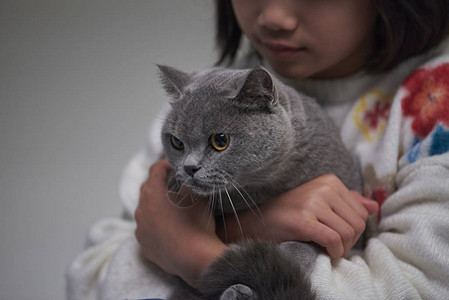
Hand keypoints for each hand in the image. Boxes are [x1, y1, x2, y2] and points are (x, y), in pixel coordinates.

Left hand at [134, 159, 226, 286]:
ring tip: (171, 207)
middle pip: (147, 189)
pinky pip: (147, 228)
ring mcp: (140, 228)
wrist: (195, 258)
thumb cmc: (196, 223)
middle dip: (159, 183)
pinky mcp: (143, 244)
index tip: (174, 164)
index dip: (165, 164)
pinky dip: (155, 224)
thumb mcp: (196, 195)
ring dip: (155, 205)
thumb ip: (187, 180)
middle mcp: (141, 209)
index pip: (156, 170)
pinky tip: (168, 227)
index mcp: (152, 193)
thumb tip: (184, 174)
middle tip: (173, 182)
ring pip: (145, 210)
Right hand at [217, 174, 377, 258]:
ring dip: (341, 248)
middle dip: (350, 241)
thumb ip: (347, 202)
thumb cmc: (289, 213)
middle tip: (333, 246)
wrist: (256, 219)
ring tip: (327, 248)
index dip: (353, 230)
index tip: (337, 237)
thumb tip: (375, 207)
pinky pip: (333, 240)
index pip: (361, 211)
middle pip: (358, 223)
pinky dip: (333, 251)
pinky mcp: (303, 220)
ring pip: (348, 233)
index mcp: (330, 181)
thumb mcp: (319, 202)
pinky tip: (324, 252)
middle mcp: (323, 188)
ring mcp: (312, 203)